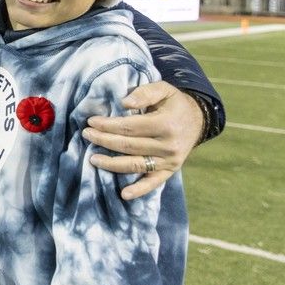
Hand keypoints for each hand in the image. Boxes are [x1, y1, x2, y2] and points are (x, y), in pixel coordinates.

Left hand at [82, 81, 202, 200]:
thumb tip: (124, 103)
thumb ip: (144, 93)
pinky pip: (153, 183)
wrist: (198, 120)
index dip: (108, 125)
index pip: (130, 127)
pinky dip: (139, 190)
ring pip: (135, 165)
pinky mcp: (170, 170)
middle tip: (86, 135)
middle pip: (129, 146)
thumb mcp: (164, 89)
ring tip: (92, 158)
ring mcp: (169, 161)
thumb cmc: (174, 103)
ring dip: (111, 164)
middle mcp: (168, 145)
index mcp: (166, 124)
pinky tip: (123, 194)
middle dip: (104, 141)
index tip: (91, 122)